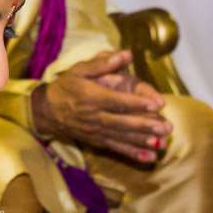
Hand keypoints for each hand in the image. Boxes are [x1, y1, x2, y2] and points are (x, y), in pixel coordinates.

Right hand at [30, 51, 169, 163]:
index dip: (138, 103)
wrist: (47, 111)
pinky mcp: (98, 141)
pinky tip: (149, 157)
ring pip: (122, 138)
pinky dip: (133, 154)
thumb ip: (103, 63)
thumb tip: (127, 54)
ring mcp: (97, 131)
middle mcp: (95, 117)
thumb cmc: (66, 86)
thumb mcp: (80, 70)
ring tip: (162, 144)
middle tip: (166, 128)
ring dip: (143, 141)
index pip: (118, 101)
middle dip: (146, 126)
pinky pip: (117, 149)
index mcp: (93, 97)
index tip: (157, 104)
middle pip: (123, 123)